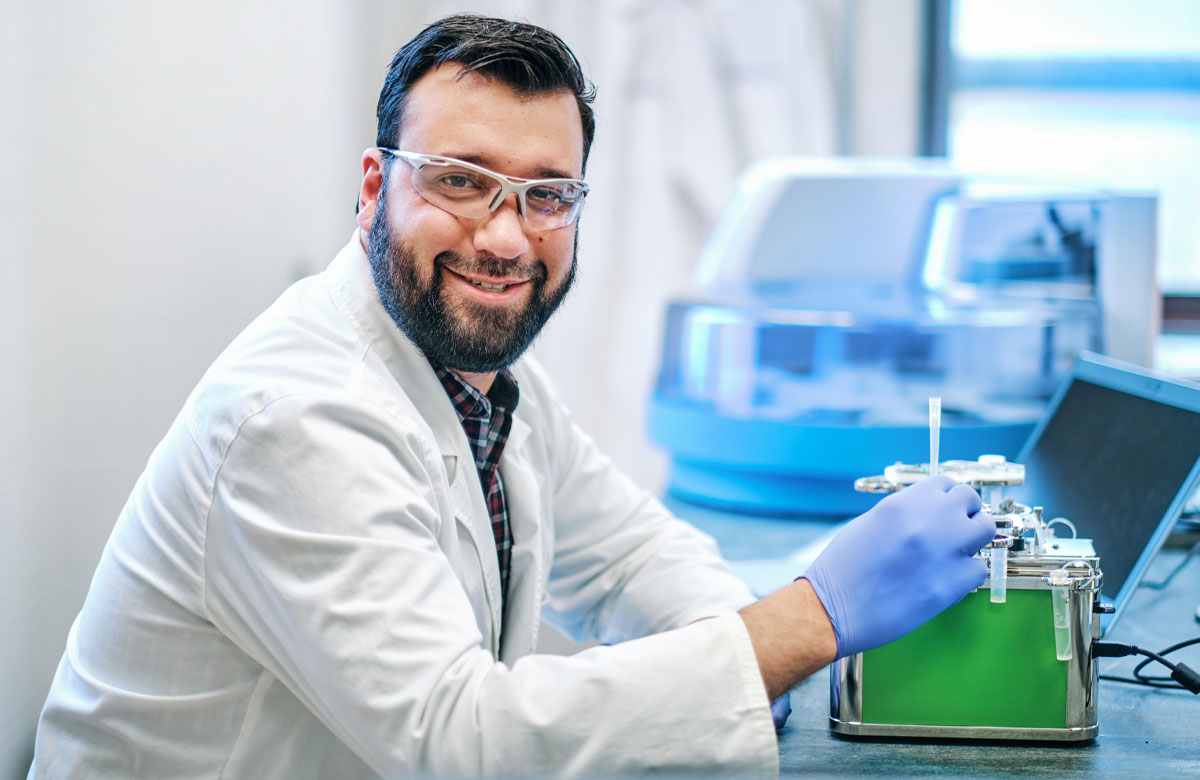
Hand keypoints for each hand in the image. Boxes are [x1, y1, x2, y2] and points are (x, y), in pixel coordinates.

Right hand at [801, 475, 994, 657]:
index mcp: (904, 503)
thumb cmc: (844, 568)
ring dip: (972, 540)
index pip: (947, 484)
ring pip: (985, 530)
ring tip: (954, 554)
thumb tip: (932, 512)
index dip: (948, 498)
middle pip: (972, 501)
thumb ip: (906, 513)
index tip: (946, 510)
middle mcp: (929, 520)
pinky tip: (945, 580)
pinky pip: (978, 569)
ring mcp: (944, 551)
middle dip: (965, 514)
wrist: (833, 609)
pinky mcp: (952, 584)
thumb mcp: (871, 523)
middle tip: (954, 531)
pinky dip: (966, 574)